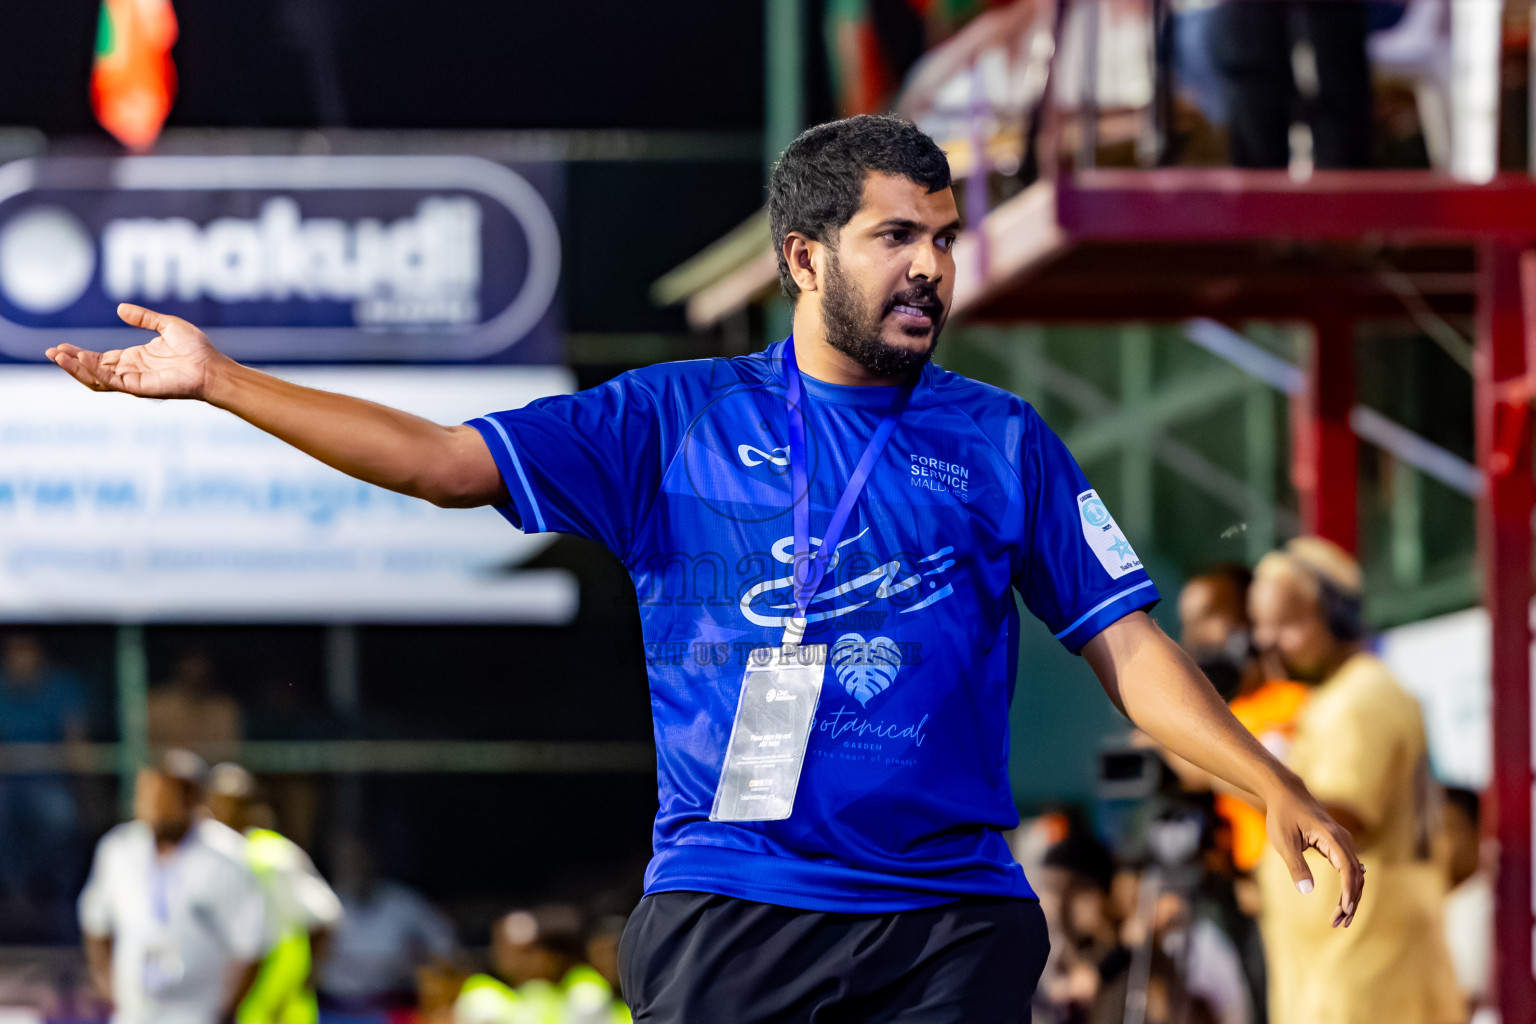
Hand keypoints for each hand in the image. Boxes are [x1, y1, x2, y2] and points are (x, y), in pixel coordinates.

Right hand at [45, 303, 227, 400]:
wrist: (212, 367)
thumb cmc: (196, 349)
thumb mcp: (167, 326)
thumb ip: (144, 318)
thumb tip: (120, 308)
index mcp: (136, 359)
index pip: (101, 359)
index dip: (80, 354)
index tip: (62, 347)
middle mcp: (132, 371)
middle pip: (94, 370)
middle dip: (71, 362)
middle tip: (51, 352)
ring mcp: (134, 381)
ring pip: (98, 379)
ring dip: (76, 368)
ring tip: (58, 357)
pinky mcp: (140, 388)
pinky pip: (112, 381)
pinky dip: (94, 371)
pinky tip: (81, 360)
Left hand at [1265, 781, 1364, 926]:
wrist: (1286, 793)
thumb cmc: (1282, 816)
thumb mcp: (1284, 842)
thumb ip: (1296, 866)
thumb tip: (1306, 891)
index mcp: (1333, 837)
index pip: (1348, 869)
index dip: (1349, 892)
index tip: (1345, 911)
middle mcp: (1343, 840)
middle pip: (1356, 876)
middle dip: (1350, 901)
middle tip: (1339, 923)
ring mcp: (1343, 842)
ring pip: (1356, 874)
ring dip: (1351, 896)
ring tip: (1339, 918)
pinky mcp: (1338, 845)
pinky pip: (1349, 869)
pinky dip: (1348, 886)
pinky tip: (1345, 902)